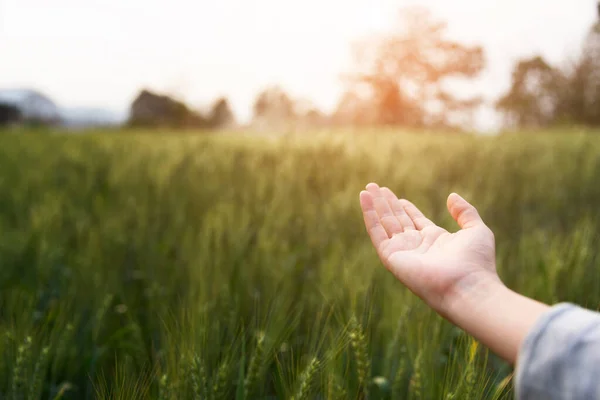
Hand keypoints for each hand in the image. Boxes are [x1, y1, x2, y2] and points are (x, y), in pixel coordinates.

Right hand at [359, 183, 500, 315]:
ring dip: (374, 206)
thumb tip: (452, 196)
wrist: (467, 287)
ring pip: (384, 224)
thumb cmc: (476, 262)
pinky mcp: (391, 257)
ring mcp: (402, 252)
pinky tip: (364, 199)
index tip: (396, 196)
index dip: (404, 207)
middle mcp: (416, 246)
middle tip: (374, 186)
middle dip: (386, 203)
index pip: (414, 220)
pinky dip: (369, 215)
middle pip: (397, 220)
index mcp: (435, 240)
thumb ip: (465, 212)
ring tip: (367, 188)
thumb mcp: (476, 230)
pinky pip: (377, 232)